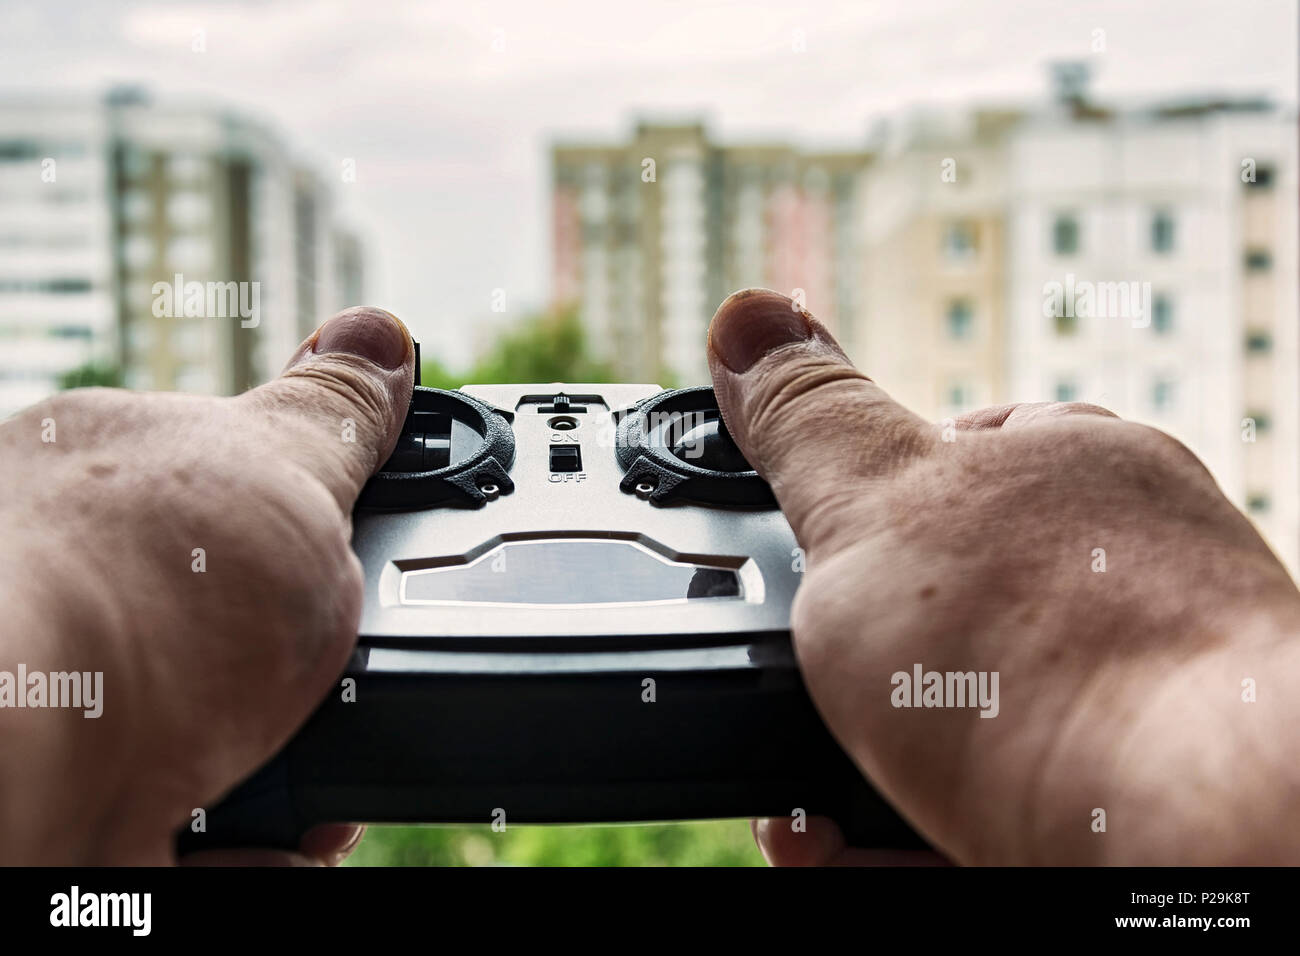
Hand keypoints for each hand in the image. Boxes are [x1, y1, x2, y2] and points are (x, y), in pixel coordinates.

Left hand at [0, 307, 413, 864]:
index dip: (310, 537)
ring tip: (328, 791)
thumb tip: (381, 331)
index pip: (228, 492)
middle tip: (346, 684)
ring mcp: (77, 695)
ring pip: (211, 731)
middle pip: (229, 619)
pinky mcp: (84, 804)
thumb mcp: (287, 471)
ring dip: (293, 764)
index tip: (361, 576)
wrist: (26, 760)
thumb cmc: (141, 589)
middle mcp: (81, 581)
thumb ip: (339, 414)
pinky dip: (258, 843)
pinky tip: (293, 840)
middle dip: (304, 659)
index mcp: (114, 475)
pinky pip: (192, 831)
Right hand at [707, 289, 1299, 864]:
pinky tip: (857, 850)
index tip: (805, 588)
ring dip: (863, 770)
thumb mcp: (875, 507)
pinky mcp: (1135, 798)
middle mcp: (1123, 573)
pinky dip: (913, 832)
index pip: (950, 463)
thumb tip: (747, 317)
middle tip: (803, 712)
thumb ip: (805, 419)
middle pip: (947, 606)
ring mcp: (1138, 691)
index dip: (855, 527)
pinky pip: (998, 809)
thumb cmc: (1046, 651)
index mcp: (1073, 473)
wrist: (1195, 839)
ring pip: (967, 723)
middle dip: (852, 668)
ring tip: (809, 819)